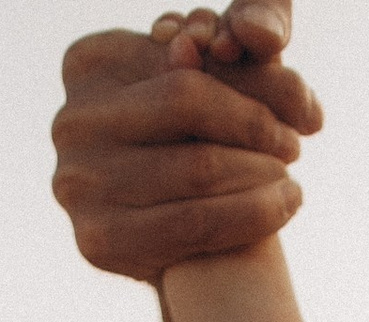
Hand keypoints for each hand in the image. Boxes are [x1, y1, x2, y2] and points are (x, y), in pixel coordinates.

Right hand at [53, 4, 319, 284]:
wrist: (163, 236)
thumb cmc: (189, 142)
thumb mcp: (208, 82)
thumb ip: (238, 53)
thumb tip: (263, 35)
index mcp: (87, 62)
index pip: (187, 63)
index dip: (251, 81)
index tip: (298, 104)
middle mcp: (70, 119)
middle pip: (186, 104)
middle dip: (254, 123)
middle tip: (295, 144)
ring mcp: (76, 183)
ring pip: (197, 168)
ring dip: (261, 173)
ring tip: (292, 178)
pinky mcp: (95, 240)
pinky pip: (193, 224)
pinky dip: (251, 214)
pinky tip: (283, 206)